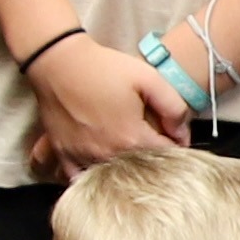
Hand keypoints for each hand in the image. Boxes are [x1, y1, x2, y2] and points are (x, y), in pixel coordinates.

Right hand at [26, 28, 191, 180]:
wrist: (57, 61)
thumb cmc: (104, 67)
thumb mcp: (149, 78)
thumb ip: (174, 107)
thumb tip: (182, 135)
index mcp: (131, 138)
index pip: (166, 156)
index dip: (175, 145)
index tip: (172, 135)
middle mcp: (106, 154)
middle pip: (139, 170)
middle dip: (151, 160)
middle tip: (151, 142)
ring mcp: (82, 156)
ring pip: (110, 176)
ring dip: (122, 169)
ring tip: (127, 153)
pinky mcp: (63, 153)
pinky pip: (78, 178)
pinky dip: (91, 175)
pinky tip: (98, 165)